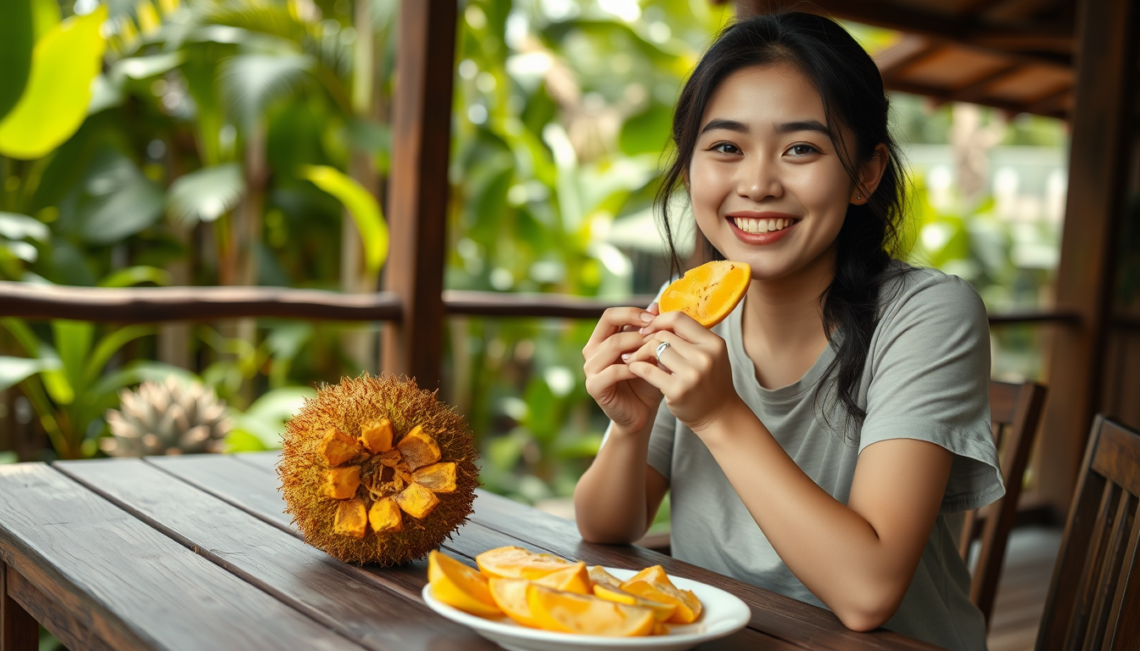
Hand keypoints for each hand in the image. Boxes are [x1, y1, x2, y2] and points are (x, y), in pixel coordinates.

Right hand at [583, 304, 663, 434]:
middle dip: (636, 326)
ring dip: (636, 345)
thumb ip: (649, 331)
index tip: (654, 317)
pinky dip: (631, 368)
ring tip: (655, 351)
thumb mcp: (650, 353)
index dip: (632, 312)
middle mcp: (592, 351)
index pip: (611, 314)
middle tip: (657, 332)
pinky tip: (646, 370)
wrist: (641, 413)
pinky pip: (612, 371)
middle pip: (609, 323)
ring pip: (612, 345)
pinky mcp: (594, 386)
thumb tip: (655, 304)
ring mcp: (591, 369)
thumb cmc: (646, 381)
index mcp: (602, 339)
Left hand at [627, 310, 742, 433]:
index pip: (679, 318)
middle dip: (646, 339)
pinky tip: (633, 369)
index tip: (647, 329)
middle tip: (635, 346)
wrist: (719, 416)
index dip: (658, 321)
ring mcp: (692, 374)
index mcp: (714, 343)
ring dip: (640, 353)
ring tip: (633, 358)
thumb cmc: (710, 382)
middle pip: (664, 334)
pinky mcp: (678, 390)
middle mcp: (705, 356)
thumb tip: (655, 311)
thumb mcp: (708, 355)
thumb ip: (688, 336)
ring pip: (655, 349)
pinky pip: (648, 370)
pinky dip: (637, 367)